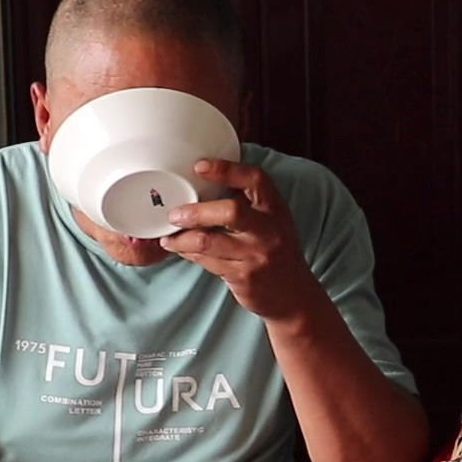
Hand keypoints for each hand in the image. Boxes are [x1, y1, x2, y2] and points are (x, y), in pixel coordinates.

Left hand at [160, 159, 319, 321]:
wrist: (292, 295)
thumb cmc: (275, 250)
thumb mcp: (272, 220)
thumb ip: (247, 202)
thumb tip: (200, 183)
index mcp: (275, 209)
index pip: (255, 180)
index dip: (227, 169)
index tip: (199, 166)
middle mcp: (269, 231)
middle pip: (231, 212)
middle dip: (196, 212)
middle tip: (174, 214)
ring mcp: (256, 256)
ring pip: (209, 242)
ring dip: (182, 238)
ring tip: (168, 237)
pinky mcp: (243, 277)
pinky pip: (207, 262)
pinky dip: (188, 254)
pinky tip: (181, 250)